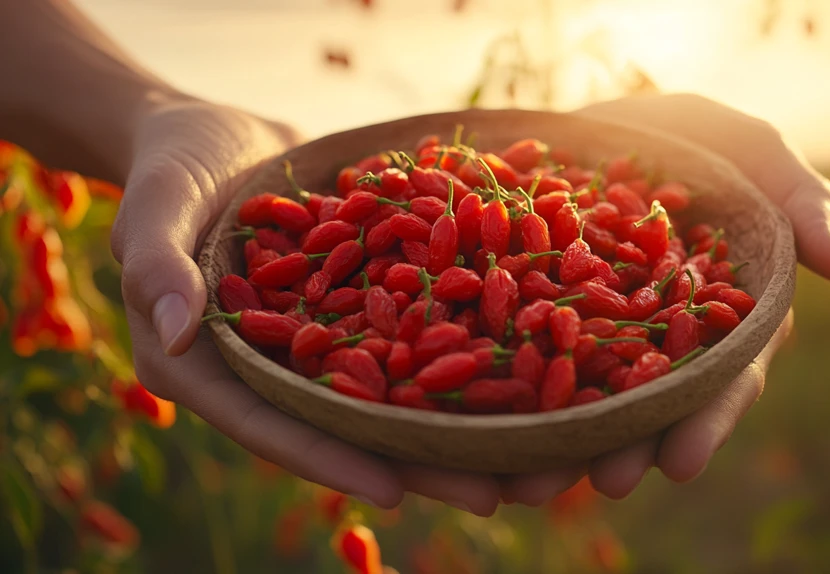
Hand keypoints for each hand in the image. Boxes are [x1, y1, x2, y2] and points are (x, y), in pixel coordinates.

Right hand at [111, 96, 502, 515]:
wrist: (218, 134)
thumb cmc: (168, 167)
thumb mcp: (153, 206)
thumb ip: (156, 265)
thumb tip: (178, 330)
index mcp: (213, 370)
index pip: (273, 426)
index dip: (332, 459)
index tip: (397, 491)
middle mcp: (277, 368)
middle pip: (352, 424)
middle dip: (423, 460)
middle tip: (497, 492)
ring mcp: (325, 338)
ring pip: (397, 387)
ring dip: (462, 418)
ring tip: (534, 446)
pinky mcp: (362, 303)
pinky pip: (415, 328)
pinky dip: (466, 345)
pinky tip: (530, 360)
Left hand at [499, 93, 829, 504]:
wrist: (624, 122)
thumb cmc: (707, 141)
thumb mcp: (759, 156)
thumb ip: (803, 204)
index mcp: (722, 318)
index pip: (723, 378)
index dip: (705, 420)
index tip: (681, 462)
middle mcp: (662, 338)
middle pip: (649, 403)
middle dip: (627, 446)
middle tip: (602, 482)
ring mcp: (602, 329)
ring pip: (585, 394)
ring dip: (561, 442)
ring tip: (528, 482)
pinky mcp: (549, 311)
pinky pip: (529, 352)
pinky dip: (509, 387)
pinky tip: (483, 425)